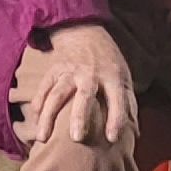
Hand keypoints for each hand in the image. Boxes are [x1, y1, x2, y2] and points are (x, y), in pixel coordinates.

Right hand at [19, 23, 137, 150]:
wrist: (84, 31)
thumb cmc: (108, 60)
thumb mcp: (123, 75)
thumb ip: (128, 101)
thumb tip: (135, 130)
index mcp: (112, 76)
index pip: (117, 99)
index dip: (116, 119)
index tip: (112, 138)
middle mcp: (90, 74)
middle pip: (84, 96)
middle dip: (80, 117)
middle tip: (77, 139)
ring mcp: (70, 71)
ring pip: (57, 94)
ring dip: (49, 116)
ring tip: (44, 137)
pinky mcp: (54, 69)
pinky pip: (43, 88)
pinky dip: (38, 103)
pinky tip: (35, 120)